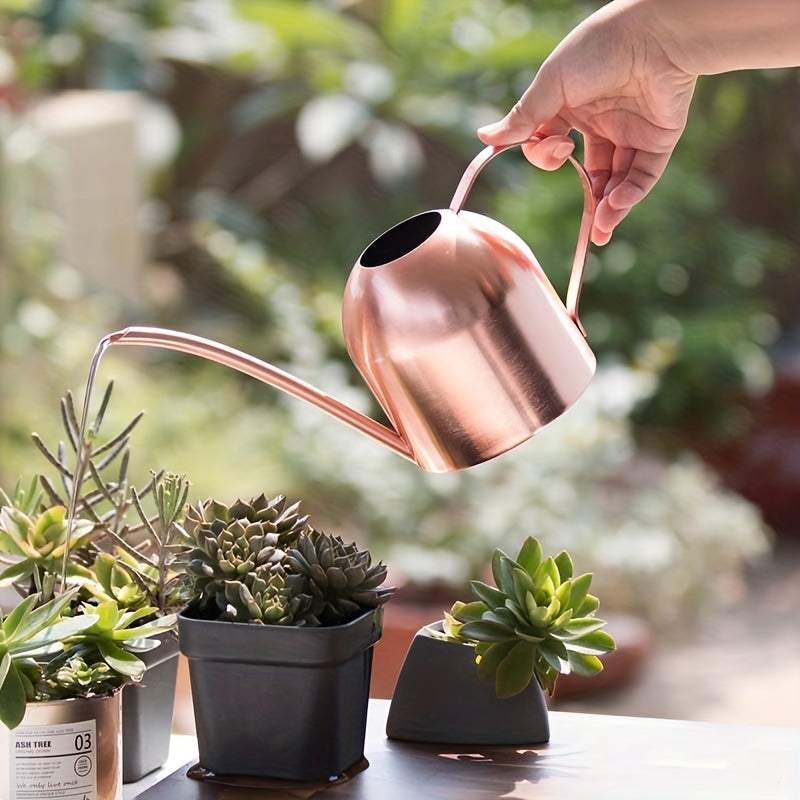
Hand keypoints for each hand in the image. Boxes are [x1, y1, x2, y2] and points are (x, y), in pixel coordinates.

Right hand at [478, 5, 695, 244]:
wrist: (654, 35)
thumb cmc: (598, 48)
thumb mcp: (552, 84)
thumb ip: (523, 117)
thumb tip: (484, 138)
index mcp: (572, 107)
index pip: (552, 146)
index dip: (546, 156)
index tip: (556, 145)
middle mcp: (601, 122)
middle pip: (589, 173)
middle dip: (586, 201)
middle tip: (586, 219)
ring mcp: (632, 132)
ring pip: (617, 181)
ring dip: (607, 208)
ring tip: (600, 232)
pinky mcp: (659, 138)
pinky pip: (643, 176)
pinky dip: (629, 196)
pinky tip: (614, 208)